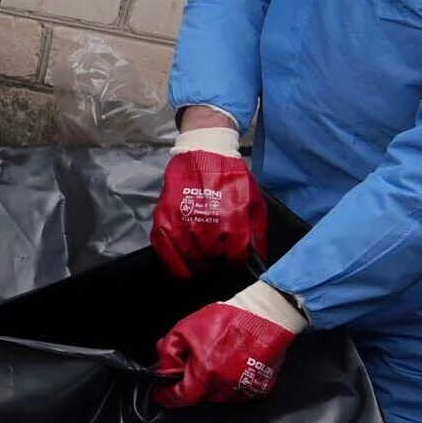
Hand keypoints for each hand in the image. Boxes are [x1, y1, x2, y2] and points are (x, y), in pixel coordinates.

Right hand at [152, 126, 265, 275]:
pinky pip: (166, 251)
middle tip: (215, 260)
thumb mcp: (254, 202)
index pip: (235, 257)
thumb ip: (257, 232)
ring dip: (197, 264)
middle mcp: (207, 224)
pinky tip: (182, 270)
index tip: (232, 263)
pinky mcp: (164, 219)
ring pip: (190, 258)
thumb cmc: (231, 178)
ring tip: (201, 262)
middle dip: (215, 263)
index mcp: (233, 220)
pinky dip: (174, 264)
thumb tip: (257, 259)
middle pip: (211, 259)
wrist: (203, 152)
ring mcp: (183, 222)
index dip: (235, 263)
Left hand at [153, 284, 301, 407]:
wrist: (264, 314)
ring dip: (211, 383)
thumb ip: (168, 352)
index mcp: (206, 373)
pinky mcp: (261, 386)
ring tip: (215, 359)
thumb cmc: (227, 319)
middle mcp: (225, 385)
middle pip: (200, 395)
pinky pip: (239, 392)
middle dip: (192, 383)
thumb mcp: (184, 329)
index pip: (181, 397)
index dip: (168, 396)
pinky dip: (230, 383)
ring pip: (219, 395)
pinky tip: (231, 364)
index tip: (161, 395)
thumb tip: (164, 368)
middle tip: (193, 364)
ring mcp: (245, 387)